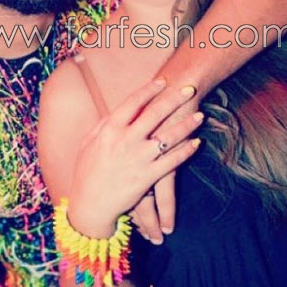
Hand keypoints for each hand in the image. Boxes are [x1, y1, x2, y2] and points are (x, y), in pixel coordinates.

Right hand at [67, 78, 203, 237]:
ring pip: (168, 137)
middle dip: (174, 99)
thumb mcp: (89, 144)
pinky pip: (172, 161)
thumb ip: (103, 126)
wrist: (89, 205)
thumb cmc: (86, 173)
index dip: (149, 90)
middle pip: (155, 114)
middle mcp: (125, 140)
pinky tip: (197, 143)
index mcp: (110, 130)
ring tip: (200, 115)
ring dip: (186, 124)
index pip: (132, 103)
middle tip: (189, 88)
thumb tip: (115, 111)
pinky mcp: (147, 177)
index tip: (162, 81)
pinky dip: (185, 151)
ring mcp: (138, 159)